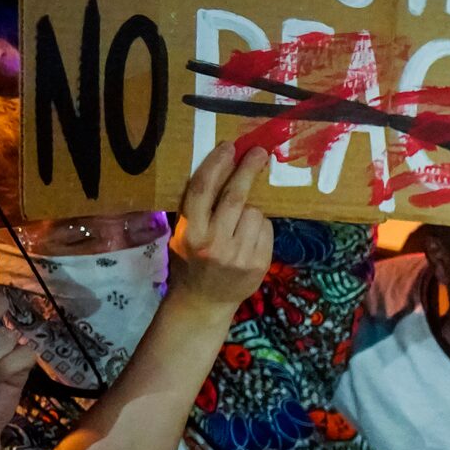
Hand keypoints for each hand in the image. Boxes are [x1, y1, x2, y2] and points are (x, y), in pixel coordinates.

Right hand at [170, 145, 275, 315]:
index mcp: (189, 232)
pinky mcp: (259, 264)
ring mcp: (238, 256)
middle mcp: (213, 243)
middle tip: (259, 152)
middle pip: (235, 197)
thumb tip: (218, 168)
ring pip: (255, 212)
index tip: (229, 147)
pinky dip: (260, 227)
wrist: (203, 302)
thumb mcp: (181, 234)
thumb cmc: (190, 261)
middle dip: (247, 170)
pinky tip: (248, 238)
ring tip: (238, 225)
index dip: (217, 165)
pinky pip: (267, 230)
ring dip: (250, 210)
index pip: (203, 190)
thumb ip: (195, 209)